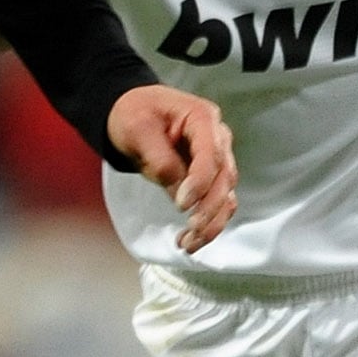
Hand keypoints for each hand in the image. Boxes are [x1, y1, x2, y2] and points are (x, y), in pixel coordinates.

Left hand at [108, 83, 236, 252]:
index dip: (200, 181)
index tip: (182, 204)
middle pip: (225, 177)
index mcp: (202, 118)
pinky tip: (189, 241)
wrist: (131, 114)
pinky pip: (216, 205)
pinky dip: (207, 225)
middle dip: (210, 207)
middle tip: (191, 227)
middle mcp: (216, 139)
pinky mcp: (208, 179)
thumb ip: (160, 158)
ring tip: (188, 243)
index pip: (210, 154)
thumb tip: (178, 189)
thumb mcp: (138, 129)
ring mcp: (215, 160)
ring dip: (212, 222)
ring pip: (226, 195)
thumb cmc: (135, 113)